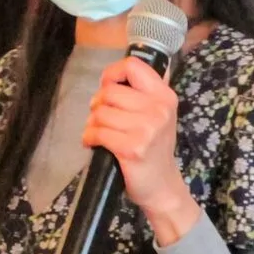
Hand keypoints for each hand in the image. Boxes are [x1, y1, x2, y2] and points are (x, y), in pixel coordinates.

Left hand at [82, 57, 199, 243]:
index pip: (133, 66)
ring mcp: (146, 129)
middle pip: (109, 91)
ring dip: (92, 124)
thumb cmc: (155, 149)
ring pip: (100, 112)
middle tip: (103, 119)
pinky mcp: (131, 148)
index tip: (108, 87)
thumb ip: (142, 93)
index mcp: (165, 96)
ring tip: (100, 134)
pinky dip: (89, 138)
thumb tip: (113, 75)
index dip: (112, 74)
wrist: (162, 187)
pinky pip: (96, 132)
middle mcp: (158, 109)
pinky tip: (94, 144)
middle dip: (98, 104)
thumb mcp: (158, 115)